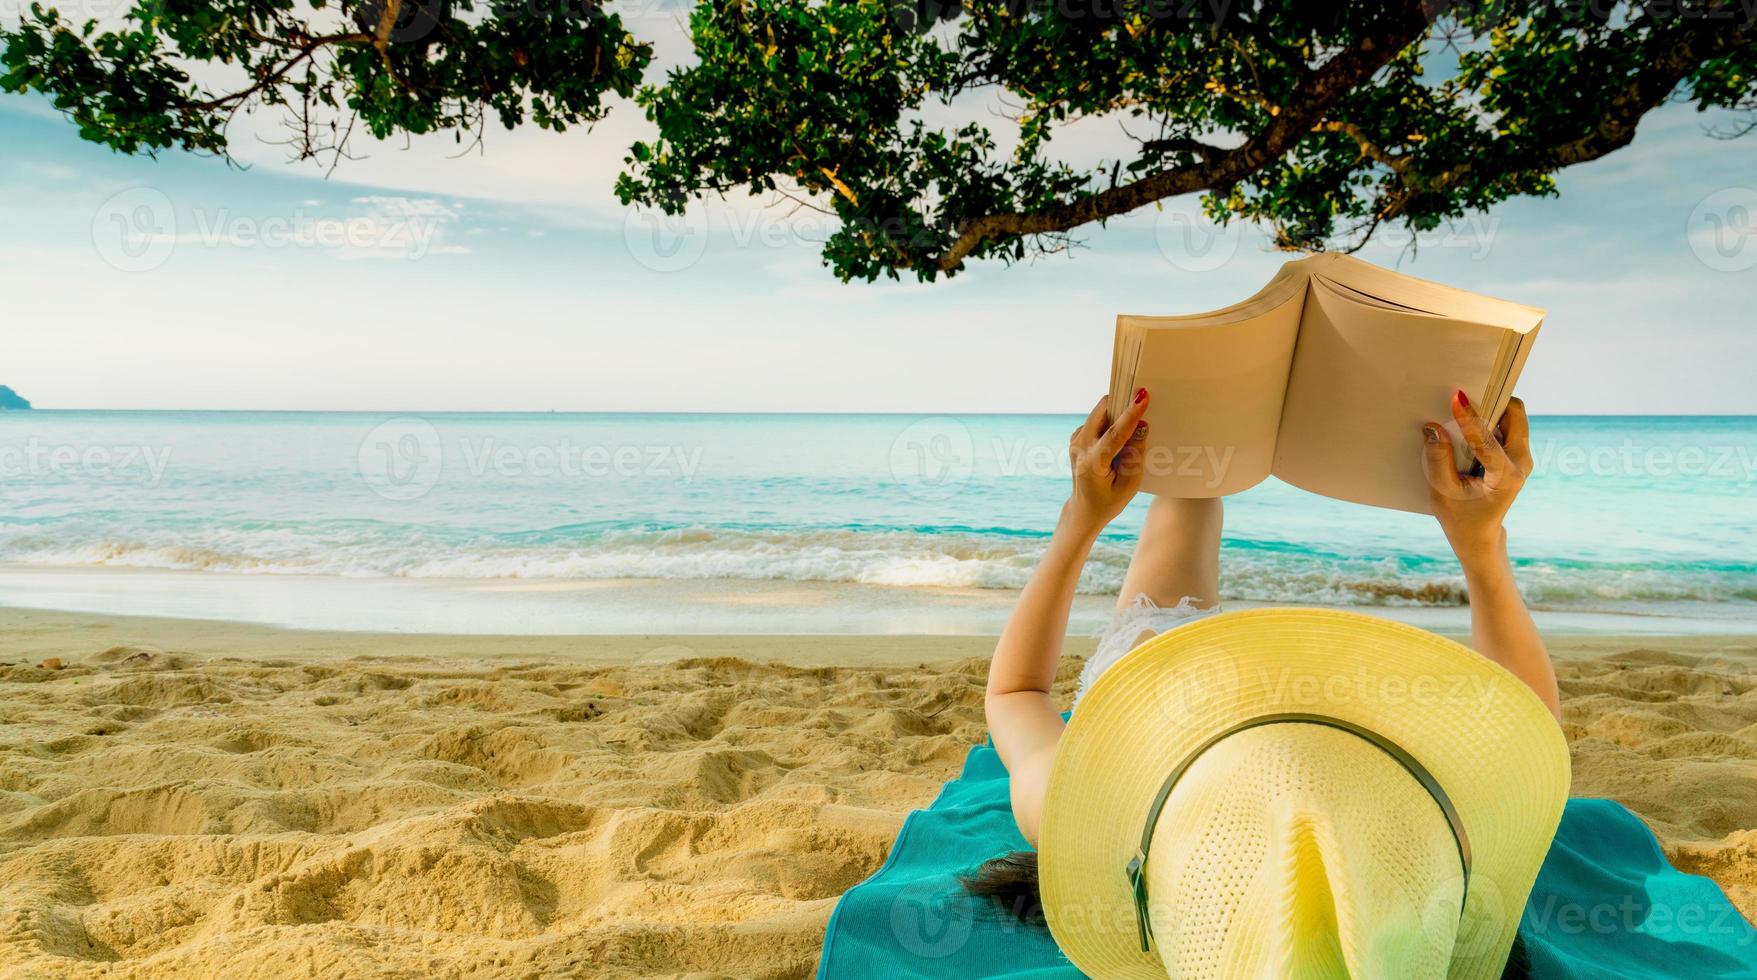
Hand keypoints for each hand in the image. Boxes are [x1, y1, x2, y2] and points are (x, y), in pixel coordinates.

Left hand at [1065, 389, 1149, 534]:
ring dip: (1116, 414)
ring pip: (1099, 412)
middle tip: (1141, 401)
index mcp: (1092, 463)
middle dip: (1122, 403)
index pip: (1115, 433)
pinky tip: (1118, 439)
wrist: (1084, 509)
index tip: (1143, 396)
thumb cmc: (1109, 500)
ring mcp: (1075, 441)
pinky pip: (1096, 420)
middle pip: (1102, 411)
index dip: (1131, 413)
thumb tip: (1141, 425)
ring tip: (1130, 428)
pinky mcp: (1076, 437)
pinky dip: (1109, 422)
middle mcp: (1079, 448)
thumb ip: (1136, 454)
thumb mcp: (1130, 484)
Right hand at [1422, 391, 1532, 564]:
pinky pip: (1507, 424)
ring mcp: (1521, 457)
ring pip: (1513, 416)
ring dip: (1490, 408)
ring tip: (1464, 406)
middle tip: (1466, 393)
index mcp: (1505, 477)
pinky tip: (1467, 421)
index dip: (1469, 418)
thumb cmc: (1459, 517)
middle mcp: (1520, 463)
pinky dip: (1489, 417)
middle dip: (1492, 401)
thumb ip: (1438, 460)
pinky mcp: (1514, 453)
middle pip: (1515, 415)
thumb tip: (1433, 427)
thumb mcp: (1442, 493)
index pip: (1487, 440)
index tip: (1455, 398)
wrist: (1479, 535)